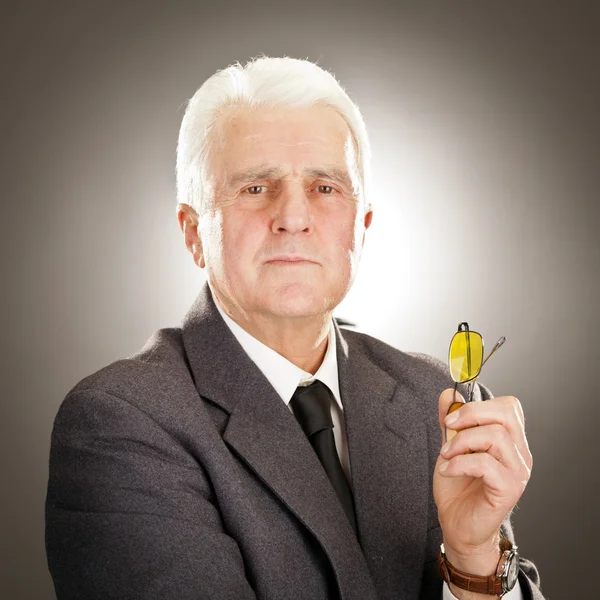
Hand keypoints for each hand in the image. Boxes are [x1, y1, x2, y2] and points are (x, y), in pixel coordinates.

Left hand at [433, 388, 532, 575]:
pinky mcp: (509, 490)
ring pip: (496, 436)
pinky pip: (487, 464)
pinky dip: (461, 463)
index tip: (451, 418)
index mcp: (510, 440)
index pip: (510, 406)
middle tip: (447, 428)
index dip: (479, 404)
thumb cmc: (458, 487)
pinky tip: (447, 471)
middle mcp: (520, 454)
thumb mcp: (450, 446)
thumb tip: (448, 393)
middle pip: (506, 414)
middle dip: (470, 415)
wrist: (457, 524)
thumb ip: (451, 420)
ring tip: (446, 455)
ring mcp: (518, 472)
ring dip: (462, 442)